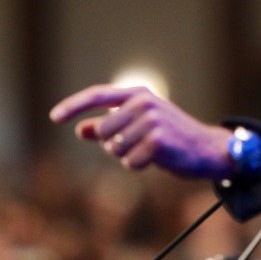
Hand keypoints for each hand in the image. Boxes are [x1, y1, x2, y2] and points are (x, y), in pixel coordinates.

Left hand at [49, 85, 233, 178]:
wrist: (206, 149)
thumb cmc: (170, 138)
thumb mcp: (139, 126)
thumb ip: (110, 127)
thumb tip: (81, 130)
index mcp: (138, 94)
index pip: (98, 95)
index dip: (74, 106)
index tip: (54, 117)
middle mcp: (144, 102)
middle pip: (104, 131)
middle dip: (114, 145)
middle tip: (137, 146)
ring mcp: (152, 119)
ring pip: (115, 148)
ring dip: (128, 157)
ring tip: (149, 152)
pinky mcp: (158, 140)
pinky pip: (130, 162)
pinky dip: (139, 166)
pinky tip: (157, 160)